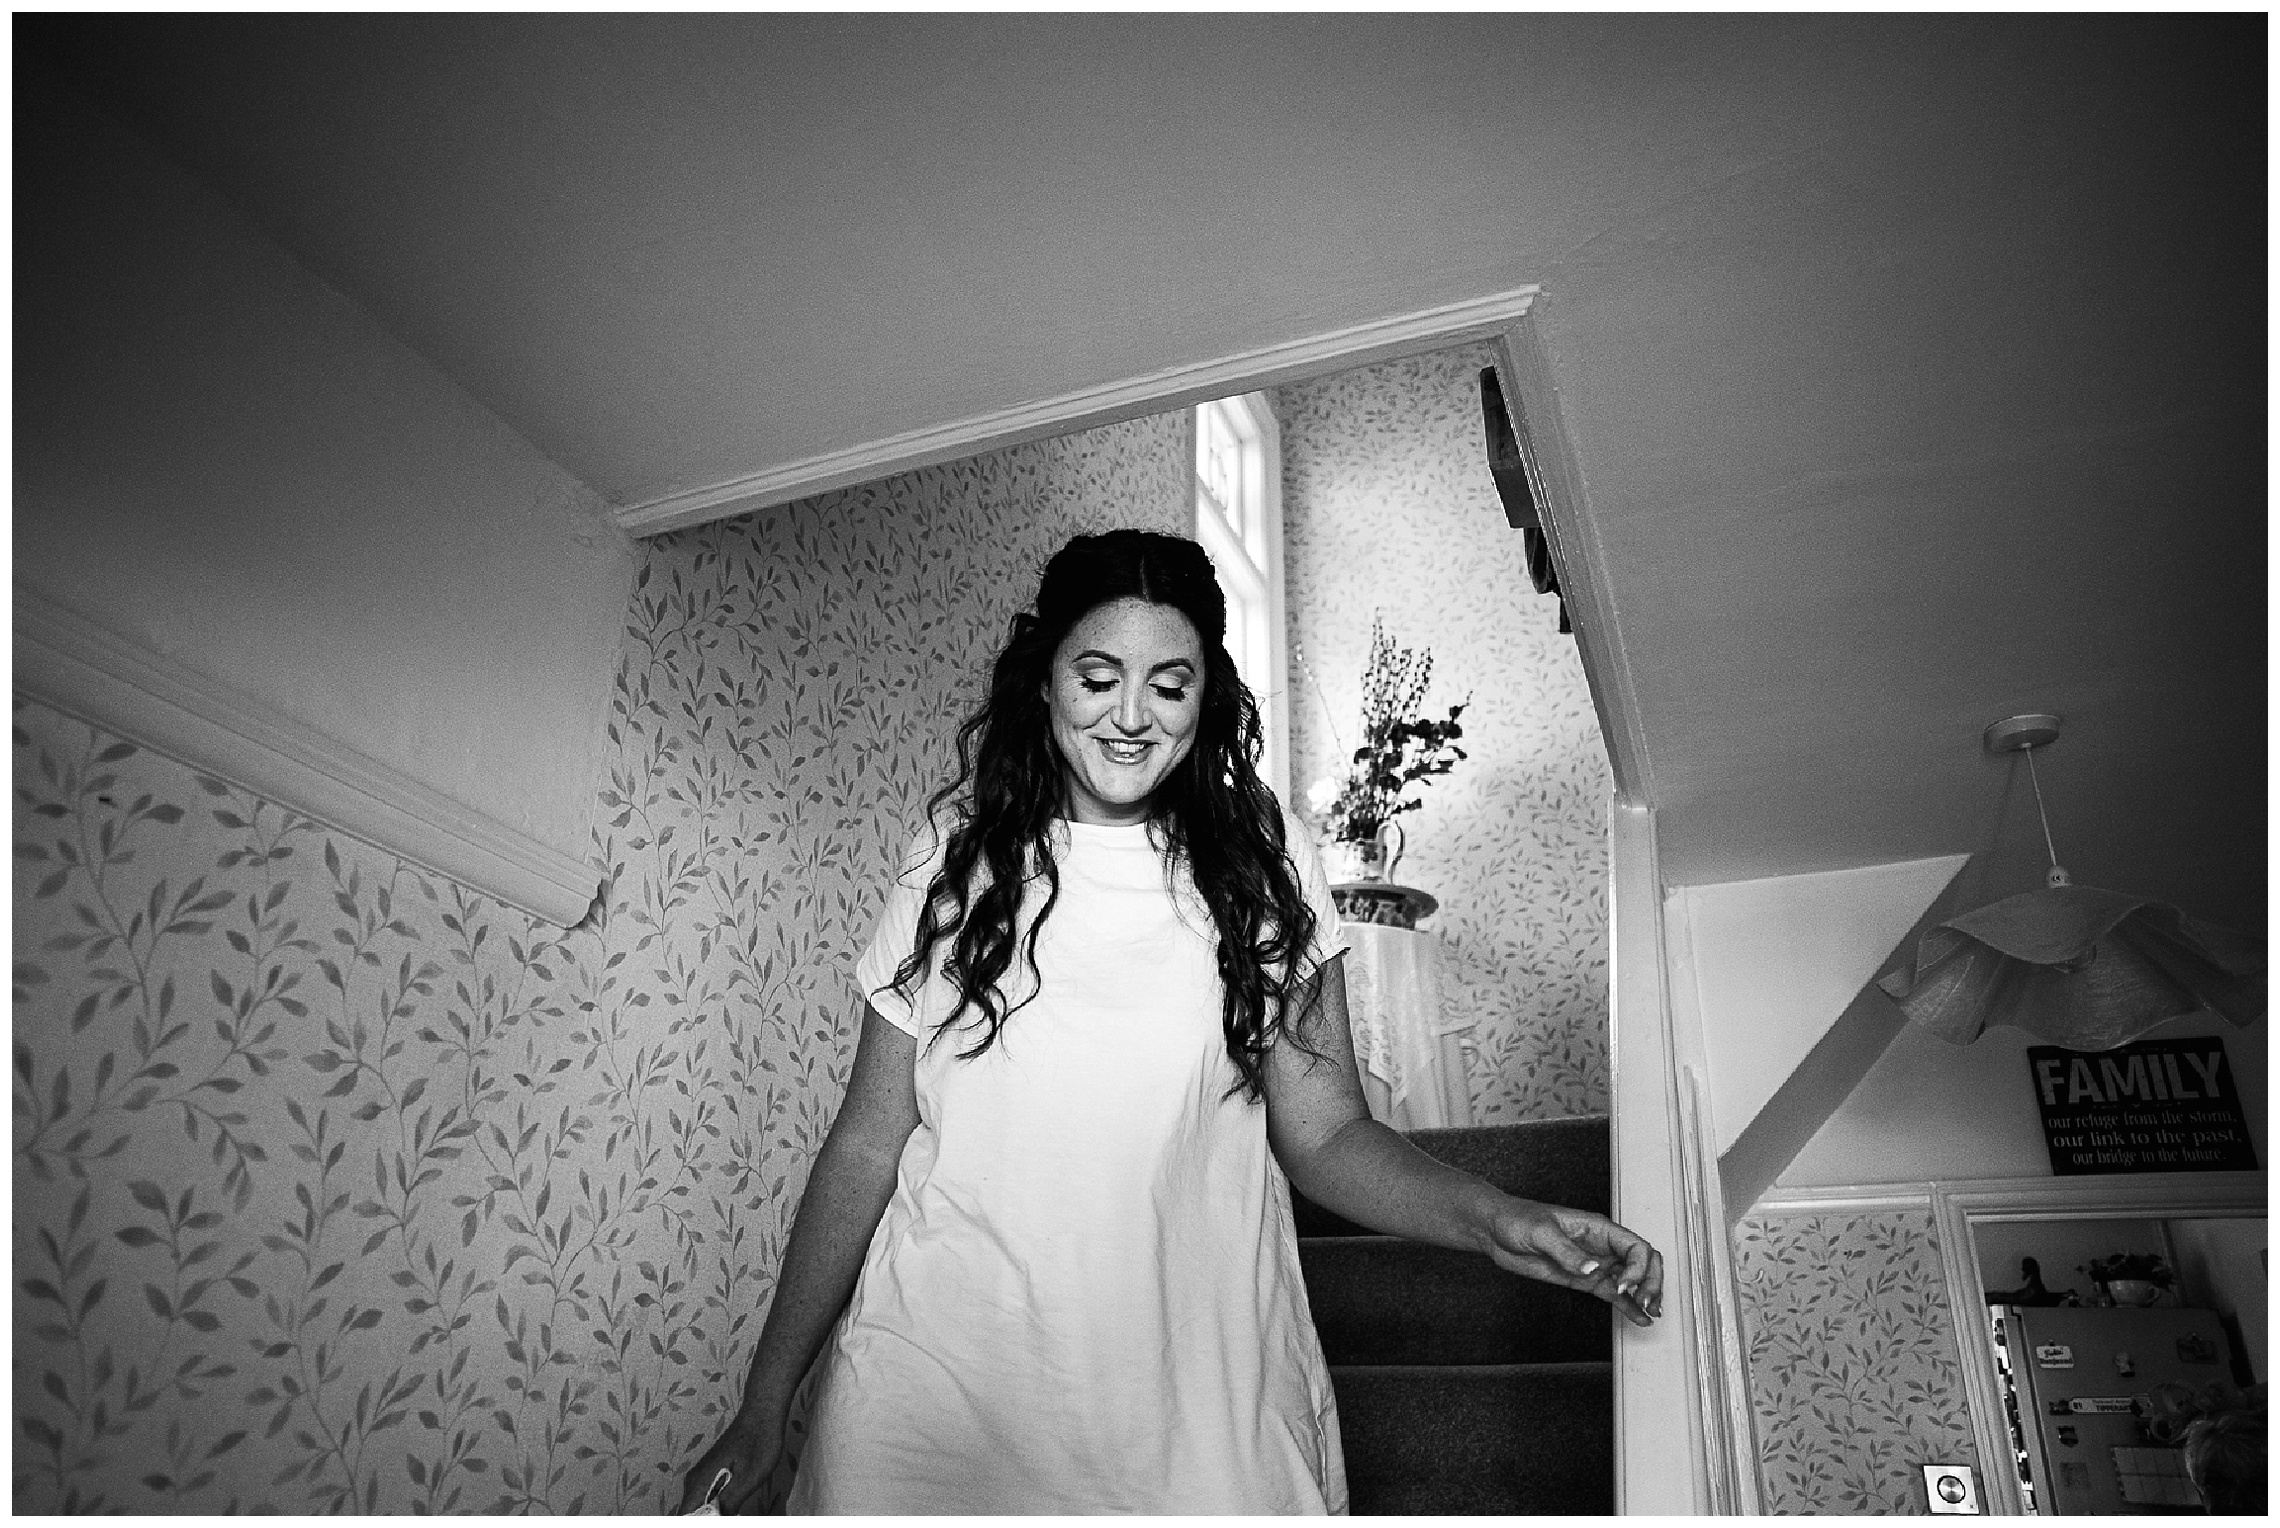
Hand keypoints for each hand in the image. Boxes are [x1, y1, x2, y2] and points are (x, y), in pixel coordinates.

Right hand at [676, 1413, 780, 1515]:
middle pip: (691, 1513)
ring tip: (735, 1509)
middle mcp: (694, 1479)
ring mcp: (702, 1474)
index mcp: (699, 1483)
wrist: (762, 1414)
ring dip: (714, 1513)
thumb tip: (714, 1519)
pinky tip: (735, 1501)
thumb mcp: (747, 1480)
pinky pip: (708, 1496)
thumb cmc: (759, 1444)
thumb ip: (727, 1505)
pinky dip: (718, 1504)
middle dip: (709, 1518)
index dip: (701, 1522)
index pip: (685, 1517)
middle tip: (734, 1513)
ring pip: (700, 1505)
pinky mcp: (712, 1471)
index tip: (723, 1518)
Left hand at [1480, 1195, 1664, 1327]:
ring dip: (1644, 1294)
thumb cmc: (1517, 1218)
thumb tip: (1592, 1267)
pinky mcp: (1583, 1280)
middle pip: (1642, 1261)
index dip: (1638, 1267)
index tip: (1624, 1285)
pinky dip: (1627, 1306)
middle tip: (1646, 1302)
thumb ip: (1567, 1251)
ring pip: (1632, 1279)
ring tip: (1650, 1312)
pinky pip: (1612, 1293)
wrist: (1496, 1231)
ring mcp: (1593, 1264)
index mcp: (1597, 1227)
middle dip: (1651, 1281)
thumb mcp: (1540, 1231)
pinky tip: (1638, 1317)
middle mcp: (1601, 1246)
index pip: (1634, 1246)